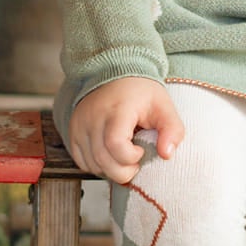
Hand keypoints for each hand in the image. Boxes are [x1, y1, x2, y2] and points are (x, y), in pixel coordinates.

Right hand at [66, 77, 184, 184]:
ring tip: (124, 157)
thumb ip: (172, 130)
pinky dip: (98, 166)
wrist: (114, 74)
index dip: (131, 157)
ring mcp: (80, 126)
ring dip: (111, 170)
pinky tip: (111, 156)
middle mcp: (93, 118)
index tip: (141, 150)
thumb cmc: (139, 92)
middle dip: (123, 171)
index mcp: (117, 110)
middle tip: (136, 161)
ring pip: (92, 165)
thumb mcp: (164, 107)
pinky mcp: (73, 133)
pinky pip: (82, 162)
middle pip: (102, 160)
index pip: (115, 144)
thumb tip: (167, 154)